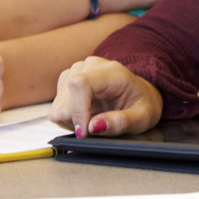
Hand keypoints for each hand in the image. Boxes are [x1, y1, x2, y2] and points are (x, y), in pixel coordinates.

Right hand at [49, 57, 163, 137]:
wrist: (139, 93)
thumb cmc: (142, 105)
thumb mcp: (142, 118)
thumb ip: (121, 122)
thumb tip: (93, 126)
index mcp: (111, 72)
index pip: (80, 84)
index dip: (77, 111)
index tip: (84, 133)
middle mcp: (89, 65)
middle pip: (65, 100)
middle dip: (77, 122)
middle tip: (97, 128)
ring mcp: (76, 70)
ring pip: (57, 106)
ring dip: (72, 121)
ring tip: (93, 119)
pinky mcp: (67, 79)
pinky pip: (56, 107)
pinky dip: (68, 118)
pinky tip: (85, 115)